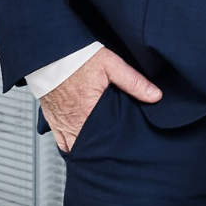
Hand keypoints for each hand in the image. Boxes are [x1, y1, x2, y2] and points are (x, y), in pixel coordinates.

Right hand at [40, 46, 161, 152]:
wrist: (50, 55)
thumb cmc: (78, 58)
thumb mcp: (111, 65)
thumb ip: (134, 82)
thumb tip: (155, 96)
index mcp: (89, 112)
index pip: (104, 140)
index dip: (115, 146)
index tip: (125, 147)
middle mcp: (73, 122)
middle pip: (89, 148)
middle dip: (101, 150)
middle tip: (114, 150)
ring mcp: (61, 124)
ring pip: (74, 148)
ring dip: (86, 149)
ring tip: (100, 148)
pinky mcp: (52, 120)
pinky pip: (60, 142)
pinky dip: (70, 146)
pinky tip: (81, 144)